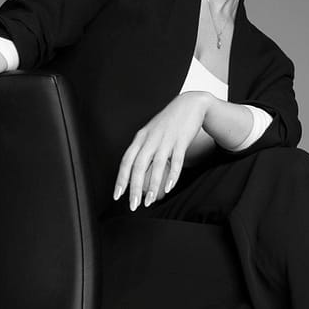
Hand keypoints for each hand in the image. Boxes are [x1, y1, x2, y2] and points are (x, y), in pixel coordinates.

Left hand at [113, 92, 209, 209]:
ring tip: (148, 202)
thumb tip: (135, 170)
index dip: (121, 179)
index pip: (126, 160)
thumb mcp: (152, 132)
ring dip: (152, 186)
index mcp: (141, 137)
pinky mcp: (181, 140)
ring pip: (156, 166)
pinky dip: (171, 175)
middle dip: (134, 188)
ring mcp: (166, 139)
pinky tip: (168, 188)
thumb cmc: (170, 121)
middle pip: (138, 166)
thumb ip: (143, 148)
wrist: (190, 104)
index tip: (117, 195)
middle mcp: (151, 139)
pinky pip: (176, 161)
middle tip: (133, 205)